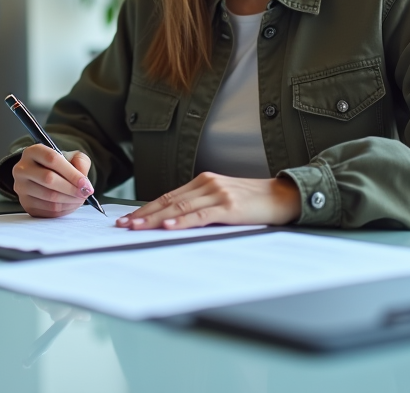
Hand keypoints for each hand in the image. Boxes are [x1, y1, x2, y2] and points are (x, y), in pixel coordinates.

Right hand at [13, 145, 93, 217]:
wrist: (45, 177)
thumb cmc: (59, 166)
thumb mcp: (72, 157)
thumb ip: (80, 162)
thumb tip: (83, 179)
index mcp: (33, 152)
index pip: (52, 159)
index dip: (71, 172)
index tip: (85, 183)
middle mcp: (23, 168)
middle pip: (48, 178)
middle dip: (71, 188)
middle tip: (85, 192)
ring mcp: (21, 187)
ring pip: (49, 196)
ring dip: (69, 200)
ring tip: (80, 198)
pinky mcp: (25, 204)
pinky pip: (47, 210)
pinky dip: (64, 209)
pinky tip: (71, 204)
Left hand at [116, 172, 300, 229]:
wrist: (285, 196)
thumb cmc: (255, 201)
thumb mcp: (224, 199)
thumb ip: (202, 205)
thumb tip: (176, 221)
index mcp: (204, 181)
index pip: (168, 196)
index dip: (147, 208)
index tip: (130, 219)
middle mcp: (208, 184)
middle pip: (169, 201)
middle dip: (144, 215)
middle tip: (124, 226)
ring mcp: (218, 194)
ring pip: (179, 208)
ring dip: (155, 219)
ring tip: (137, 227)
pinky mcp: (229, 206)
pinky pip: (200, 215)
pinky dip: (182, 222)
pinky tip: (168, 227)